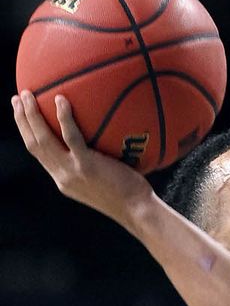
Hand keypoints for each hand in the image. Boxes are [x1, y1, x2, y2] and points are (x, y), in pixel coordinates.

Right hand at [12, 90, 153, 226]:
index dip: (27, 133)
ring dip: (30, 116)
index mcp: (62, 179)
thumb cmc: (129, 194)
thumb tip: (100, 142)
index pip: (39, 154)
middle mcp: (61, 176)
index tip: (22, 115)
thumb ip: (92, 164)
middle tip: (17, 98)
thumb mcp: (102, 182)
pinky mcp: (86, 165)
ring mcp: (71, 171)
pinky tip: (61, 99)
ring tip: (27, 95)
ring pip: (42, 139)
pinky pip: (71, 137)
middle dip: (21, 120)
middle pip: (33, 144)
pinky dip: (63, 117)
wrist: (136, 211)